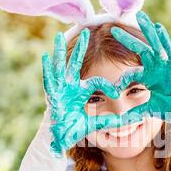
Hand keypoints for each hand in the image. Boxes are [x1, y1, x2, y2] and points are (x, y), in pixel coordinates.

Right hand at [42, 30, 140, 155]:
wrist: (61, 139)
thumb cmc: (75, 130)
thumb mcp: (95, 123)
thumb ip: (109, 121)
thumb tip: (125, 121)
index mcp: (81, 91)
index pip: (96, 81)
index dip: (106, 85)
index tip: (116, 92)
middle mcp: (69, 87)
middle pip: (75, 63)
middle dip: (80, 48)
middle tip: (86, 30)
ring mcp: (59, 90)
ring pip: (60, 67)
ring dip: (60, 52)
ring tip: (59, 36)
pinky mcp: (51, 96)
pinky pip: (48, 81)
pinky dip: (47, 69)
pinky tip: (45, 57)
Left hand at [110, 10, 170, 122]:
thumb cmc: (166, 108)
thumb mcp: (145, 109)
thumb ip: (132, 113)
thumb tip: (118, 121)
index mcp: (147, 76)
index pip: (131, 73)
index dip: (122, 80)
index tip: (114, 89)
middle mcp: (155, 67)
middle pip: (139, 49)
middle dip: (126, 39)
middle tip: (113, 28)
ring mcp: (165, 65)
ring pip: (153, 44)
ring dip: (146, 30)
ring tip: (139, 15)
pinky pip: (169, 50)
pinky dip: (164, 38)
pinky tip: (158, 26)